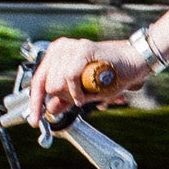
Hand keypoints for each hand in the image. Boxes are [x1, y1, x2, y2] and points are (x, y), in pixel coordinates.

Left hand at [27, 35, 148, 124]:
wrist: (133, 62)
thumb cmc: (111, 74)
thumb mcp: (84, 91)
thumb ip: (65, 98)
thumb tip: (50, 109)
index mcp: (56, 55)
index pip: (38, 81)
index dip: (36, 103)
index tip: (34, 120)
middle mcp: (60, 49)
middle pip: (48, 86)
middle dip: (65, 97)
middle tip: (83, 95)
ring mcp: (69, 48)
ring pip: (57, 84)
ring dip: (74, 94)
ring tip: (90, 88)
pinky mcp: (81, 49)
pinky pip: (69, 77)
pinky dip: (78, 90)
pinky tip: (87, 93)